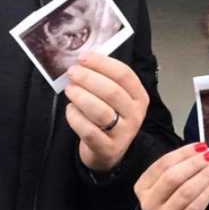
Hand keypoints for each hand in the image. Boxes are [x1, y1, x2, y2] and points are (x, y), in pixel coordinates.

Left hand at [64, 52, 149, 172]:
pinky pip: (89, 130)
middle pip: (112, 91)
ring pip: (100, 111)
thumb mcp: (114, 98)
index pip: (124, 74)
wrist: (107, 152)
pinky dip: (76, 117)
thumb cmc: (108, 117)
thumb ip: (104, 79)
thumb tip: (82, 60)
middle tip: (72, 72)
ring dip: (81, 96)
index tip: (83, 57)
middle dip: (88, 78)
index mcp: (139, 96)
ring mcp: (123, 133)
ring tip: (69, 89)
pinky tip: (70, 109)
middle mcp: (135, 114)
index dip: (102, 63)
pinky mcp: (107, 149)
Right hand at [134, 142, 208, 209]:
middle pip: (172, 177)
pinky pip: (195, 207)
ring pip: (185, 192)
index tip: (201, 146)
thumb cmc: (174, 200)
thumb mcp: (169, 183)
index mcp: (142, 186)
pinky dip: (207, 193)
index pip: (163, 164)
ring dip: (204, 176)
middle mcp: (149, 203)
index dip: (183, 153)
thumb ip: (179, 166)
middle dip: (195, 163)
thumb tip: (201, 149)